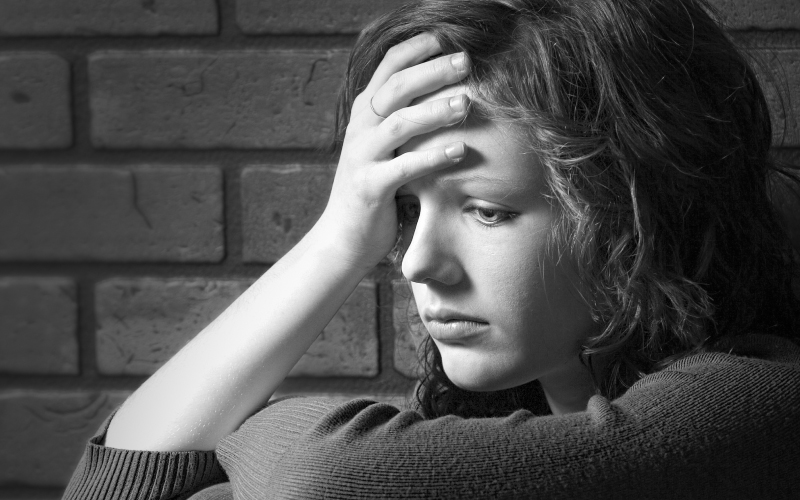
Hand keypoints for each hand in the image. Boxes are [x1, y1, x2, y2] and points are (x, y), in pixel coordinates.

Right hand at [317, 33, 470, 270]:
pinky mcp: (370, 187)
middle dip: (432, 70)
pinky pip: (404, 167)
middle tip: (466, 60)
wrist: (343, 237)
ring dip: (435, 110)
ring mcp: (362, 157)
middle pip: (396, 87)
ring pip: (399, 123)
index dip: (417, 48)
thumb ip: (404, 119)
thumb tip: (449, 93)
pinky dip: (433, 156)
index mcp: (366, 114)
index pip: (388, 67)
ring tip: (466, 104)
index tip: (448, 36)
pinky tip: (459, 150)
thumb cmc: (374, 189)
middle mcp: (361, 129)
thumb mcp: (385, 147)